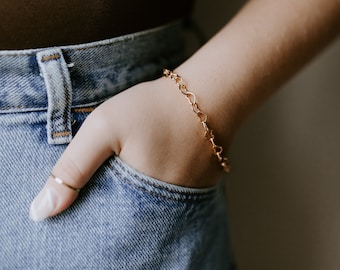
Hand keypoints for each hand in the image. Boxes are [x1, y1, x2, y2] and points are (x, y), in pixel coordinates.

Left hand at [29, 78, 225, 220]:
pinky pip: (173, 194)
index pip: (105, 219)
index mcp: (135, 197)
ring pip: (152, 203)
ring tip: (146, 160)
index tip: (98, 182)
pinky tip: (163, 161)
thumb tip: (42, 210)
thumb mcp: (103, 128)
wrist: (207, 96)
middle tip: (127, 163)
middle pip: (130, 213)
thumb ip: (72, 168)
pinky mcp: (199, 187)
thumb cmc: (154, 108)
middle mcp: (163, 206)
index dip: (95, 203)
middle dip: (120, 195)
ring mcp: (185, 198)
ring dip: (142, 189)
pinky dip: (162, 182)